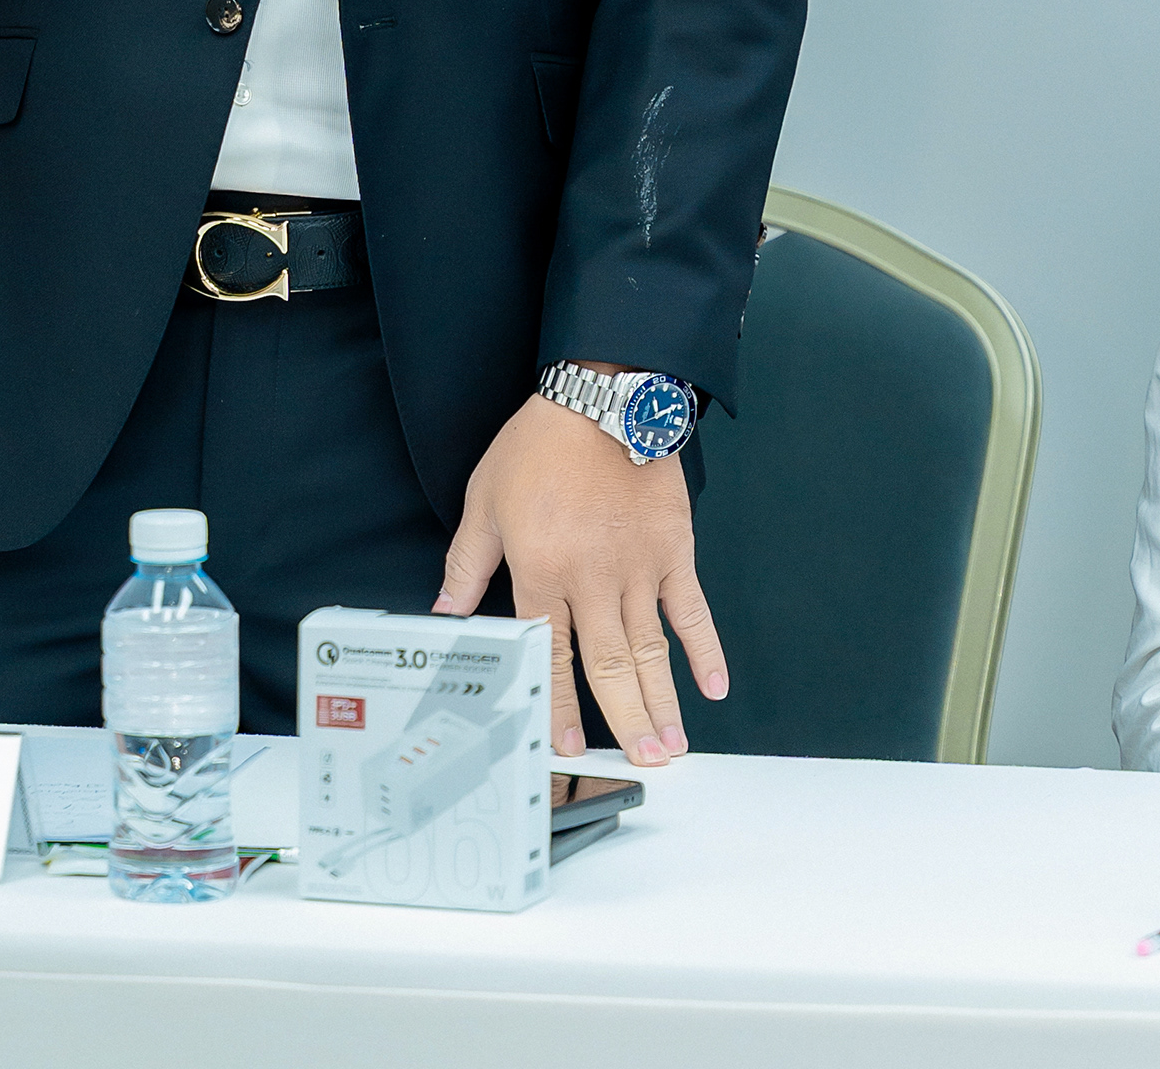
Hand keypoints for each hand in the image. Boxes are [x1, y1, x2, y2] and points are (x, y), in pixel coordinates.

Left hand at [432, 390, 727, 765]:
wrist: (601, 395)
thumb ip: (467, 564)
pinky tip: (714, 685)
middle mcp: (592, 579)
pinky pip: (691, 608)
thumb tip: (445, 611)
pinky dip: (705, 648)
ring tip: (672, 745)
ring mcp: (638, 567)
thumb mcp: (485, 500)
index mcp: (542, 571)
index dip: (558, 707)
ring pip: (650, 649)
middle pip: (608, 666)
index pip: (550, 654)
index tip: (566, 747)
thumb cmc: (539, 445)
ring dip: (662, 701)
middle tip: (642, 765)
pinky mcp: (672, 549)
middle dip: (624, 722)